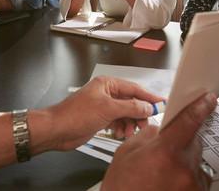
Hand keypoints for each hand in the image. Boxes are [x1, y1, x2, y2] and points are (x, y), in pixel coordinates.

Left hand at [48, 76, 163, 150]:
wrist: (57, 130)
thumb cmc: (74, 115)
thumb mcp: (107, 109)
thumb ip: (130, 107)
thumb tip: (147, 106)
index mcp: (107, 84)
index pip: (134, 89)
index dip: (148, 97)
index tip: (161, 103)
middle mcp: (106, 94)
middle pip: (131, 102)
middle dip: (138, 114)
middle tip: (145, 123)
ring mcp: (103, 107)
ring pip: (126, 114)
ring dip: (130, 123)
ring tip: (129, 131)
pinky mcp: (100, 119)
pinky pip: (118, 122)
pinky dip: (122, 128)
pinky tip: (120, 134)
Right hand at [102, 92, 216, 190]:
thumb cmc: (123, 190)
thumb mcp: (126, 154)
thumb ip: (147, 135)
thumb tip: (160, 128)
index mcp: (165, 152)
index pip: (190, 121)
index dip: (200, 107)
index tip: (208, 100)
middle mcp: (184, 169)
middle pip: (193, 141)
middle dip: (181, 142)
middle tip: (163, 153)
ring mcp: (193, 185)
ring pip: (196, 160)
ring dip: (184, 162)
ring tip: (163, 174)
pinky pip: (198, 178)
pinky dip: (187, 177)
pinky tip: (170, 183)